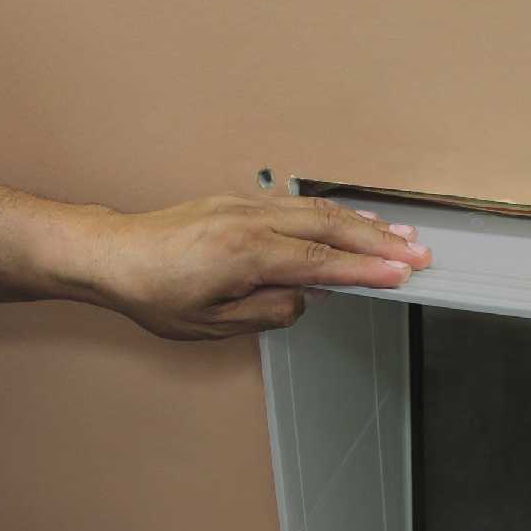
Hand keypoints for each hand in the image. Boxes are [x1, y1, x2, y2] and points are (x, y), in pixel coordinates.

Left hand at [90, 195, 431, 339]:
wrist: (112, 255)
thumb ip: (268, 312)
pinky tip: (352, 222)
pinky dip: (332, 214)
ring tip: (399, 235)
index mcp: (244, 255)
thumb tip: (304, 301)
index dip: (365, 270)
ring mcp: (244, 207)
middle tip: (418, 253)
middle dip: (379, 241)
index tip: (400, 274)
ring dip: (362, 224)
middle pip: (330, 227)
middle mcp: (248, 222)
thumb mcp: (212, 325)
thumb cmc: (153, 292)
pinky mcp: (240, 205)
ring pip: (317, 210)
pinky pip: (297, 205)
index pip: (321, 263)